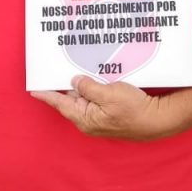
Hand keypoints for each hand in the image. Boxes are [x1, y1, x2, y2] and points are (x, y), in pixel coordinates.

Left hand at [30, 75, 169, 140]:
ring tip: (77, 69)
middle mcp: (89, 120)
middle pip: (72, 99)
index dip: (47, 95)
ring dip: (82, 85)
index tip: (34, 90)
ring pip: (85, 97)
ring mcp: (100, 118)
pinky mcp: (109, 114)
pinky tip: (95, 78)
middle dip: (66, 85)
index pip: (60, 103)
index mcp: (85, 118)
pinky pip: (96, 99)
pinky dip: (94, 88)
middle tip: (57, 70)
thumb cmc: (134, 110)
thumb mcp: (109, 94)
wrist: (157, 120)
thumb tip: (75, 82)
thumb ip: (88, 87)